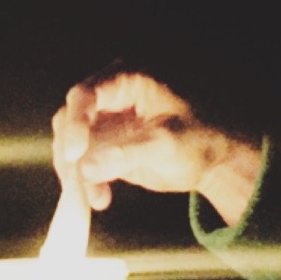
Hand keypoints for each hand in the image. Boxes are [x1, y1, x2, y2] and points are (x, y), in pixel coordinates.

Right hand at [51, 70, 260, 222]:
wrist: (211, 159)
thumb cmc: (198, 139)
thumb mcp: (167, 145)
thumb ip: (127, 155)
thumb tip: (86, 168)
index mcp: (128, 80)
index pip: (86, 95)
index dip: (75, 123)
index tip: (76, 155)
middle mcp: (109, 96)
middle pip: (69, 118)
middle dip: (71, 154)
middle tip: (79, 184)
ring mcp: (103, 121)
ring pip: (69, 142)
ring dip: (75, 173)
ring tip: (95, 198)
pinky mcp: (102, 145)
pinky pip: (80, 162)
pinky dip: (83, 181)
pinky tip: (99, 199)